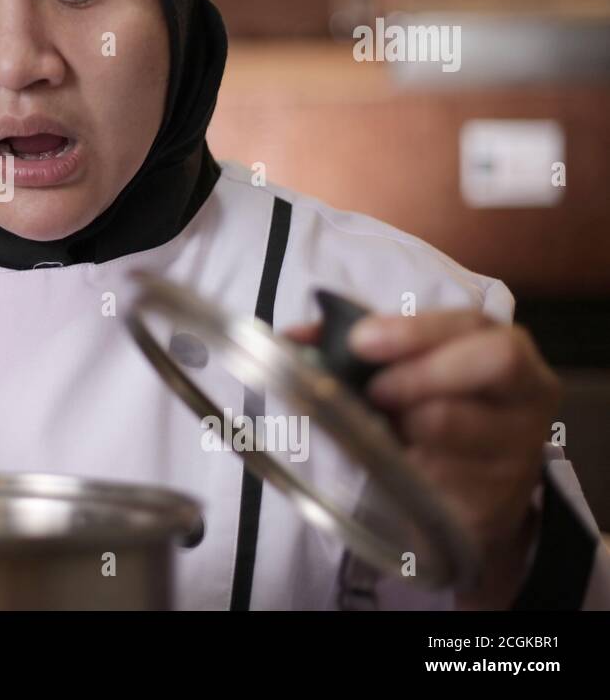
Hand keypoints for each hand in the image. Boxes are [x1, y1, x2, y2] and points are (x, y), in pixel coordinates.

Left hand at [284, 309, 557, 606]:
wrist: (471, 487)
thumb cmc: (431, 407)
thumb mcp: (401, 368)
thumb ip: (351, 343)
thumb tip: (294, 336)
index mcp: (497, 343)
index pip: (469, 323)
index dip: (413, 330)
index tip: (361, 342)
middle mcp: (523, 389)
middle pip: (492, 363)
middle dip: (420, 373)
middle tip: (376, 392)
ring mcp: (518, 445)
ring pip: (458, 424)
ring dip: (405, 423)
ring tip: (386, 428)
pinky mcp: (497, 494)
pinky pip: (443, 476)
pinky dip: (408, 466)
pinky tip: (399, 461)